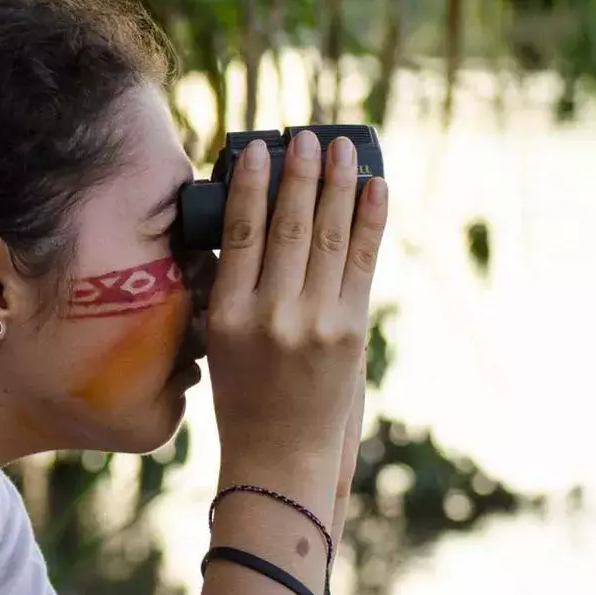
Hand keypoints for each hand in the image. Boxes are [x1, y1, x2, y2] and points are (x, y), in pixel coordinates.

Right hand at [206, 132, 388, 501]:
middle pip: (288, 225)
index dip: (254, 185)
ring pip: (326, 236)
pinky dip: (370, 221)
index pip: (242, 232)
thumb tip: (255, 225)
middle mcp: (269, 314)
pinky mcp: (350, 333)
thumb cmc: (245, 399)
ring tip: (341, 149)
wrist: (281, 458)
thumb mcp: (220, 343)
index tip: (261, 150)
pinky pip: (361, 263)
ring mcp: (313, 322)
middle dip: (301, 174)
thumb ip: (235, 289)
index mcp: (227, 315)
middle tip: (307, 136)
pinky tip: (375, 188)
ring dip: (337, 185)